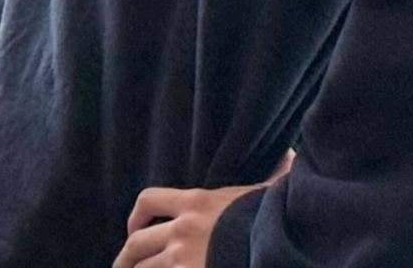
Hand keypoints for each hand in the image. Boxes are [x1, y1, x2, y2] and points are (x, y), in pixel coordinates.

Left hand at [112, 149, 294, 267]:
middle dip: (127, 256)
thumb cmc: (280, 218)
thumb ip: (276, 174)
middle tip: (121, 266)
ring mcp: (183, 258)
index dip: (136, 215)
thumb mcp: (271, 192)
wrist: (286, 244)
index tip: (133, 227)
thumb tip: (291, 154)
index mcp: (196, 203)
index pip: (149, 200)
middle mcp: (183, 230)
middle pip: (138, 243)